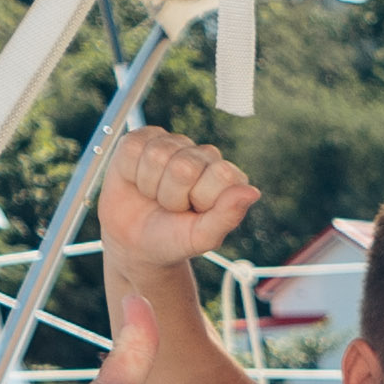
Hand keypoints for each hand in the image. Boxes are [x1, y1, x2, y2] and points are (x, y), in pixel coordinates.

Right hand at [93, 128, 260, 285]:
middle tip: (171, 208)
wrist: (134, 243)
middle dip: (171, 196)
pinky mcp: (143, 140)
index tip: (194, 213)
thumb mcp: (201, 237)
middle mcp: (204, 156)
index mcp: (227, 178)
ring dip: (150, 185)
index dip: (200, 198)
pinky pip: (133, 147)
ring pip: (157, 155)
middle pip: (184, 166)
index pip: (221, 174)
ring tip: (154, 196)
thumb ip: (228, 216)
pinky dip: (130, 171)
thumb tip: (252, 192)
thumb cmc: (172, 239)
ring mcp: (174, 144)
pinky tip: (137, 181)